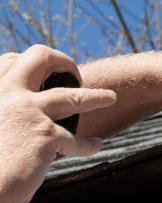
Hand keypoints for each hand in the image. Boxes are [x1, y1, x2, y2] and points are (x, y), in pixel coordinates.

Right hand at [0, 45, 115, 202]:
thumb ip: (5, 116)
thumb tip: (22, 123)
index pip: (10, 62)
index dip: (29, 64)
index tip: (42, 73)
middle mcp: (6, 94)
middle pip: (39, 58)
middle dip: (62, 61)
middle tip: (74, 73)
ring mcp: (28, 112)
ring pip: (71, 95)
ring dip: (95, 96)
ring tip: (110, 97)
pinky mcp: (46, 136)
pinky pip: (76, 140)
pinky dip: (88, 144)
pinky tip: (96, 145)